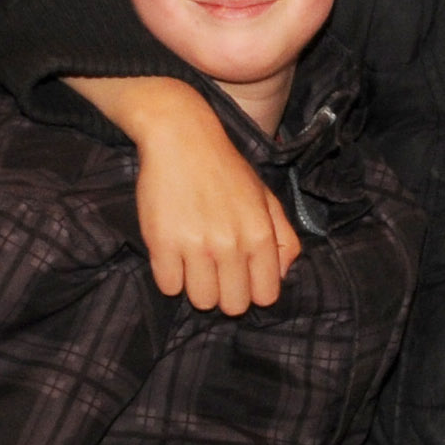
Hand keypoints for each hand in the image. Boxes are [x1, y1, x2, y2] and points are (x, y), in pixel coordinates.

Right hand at [67, 75, 296, 313]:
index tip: (242, 277)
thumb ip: (282, 238)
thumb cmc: (227, 169)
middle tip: (216, 269)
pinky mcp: (162, 244)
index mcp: (260, 234)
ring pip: (201, 301)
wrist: (182, 139)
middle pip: (233, 305)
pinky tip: (174, 252)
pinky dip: (171, 275)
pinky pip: (168, 287)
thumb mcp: (266, 197)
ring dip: (197, 285)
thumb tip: (279, 277)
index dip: (254, 290)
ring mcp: (196, 246)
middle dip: (226, 292)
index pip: (265, 296)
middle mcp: (231, 244)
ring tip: (194, 259)